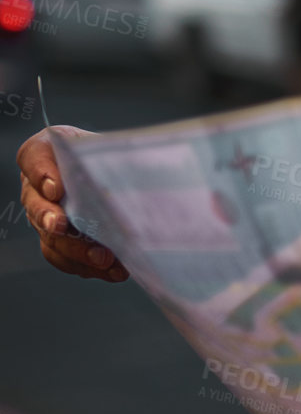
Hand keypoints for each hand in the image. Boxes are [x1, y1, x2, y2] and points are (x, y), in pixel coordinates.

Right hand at [16, 127, 125, 280]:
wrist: (109, 172)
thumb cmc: (106, 153)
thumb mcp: (108, 143)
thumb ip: (116, 151)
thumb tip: (151, 165)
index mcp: (45, 154)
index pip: (35, 159)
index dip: (42, 174)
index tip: (56, 188)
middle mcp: (39, 189)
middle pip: (38, 206)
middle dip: (53, 220)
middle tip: (65, 227)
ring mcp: (47, 218)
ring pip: (52, 239)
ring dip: (76, 251)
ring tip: (103, 259)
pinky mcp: (62, 241)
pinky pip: (66, 258)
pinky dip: (89, 266)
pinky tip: (114, 270)